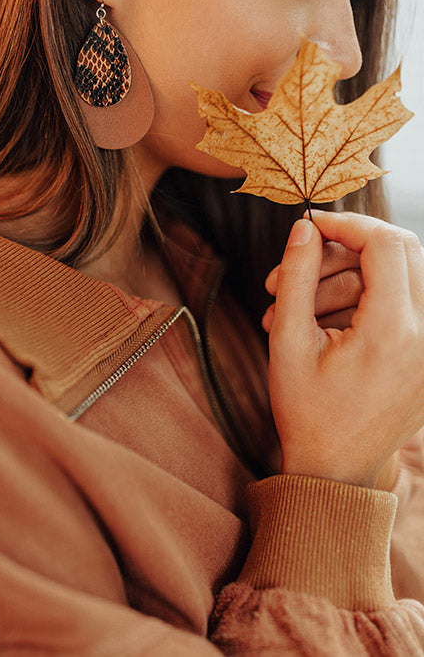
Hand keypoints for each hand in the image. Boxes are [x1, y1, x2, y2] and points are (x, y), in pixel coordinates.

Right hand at [267, 211, 423, 488]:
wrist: (336, 471)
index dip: (345, 224)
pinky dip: (367, 298)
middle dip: (348, 246)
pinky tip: (322, 320)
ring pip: (403, 275)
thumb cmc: (306, 410)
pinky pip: (406, 304)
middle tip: (304, 262)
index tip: (310, 226)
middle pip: (404, 250)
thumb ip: (297, 276)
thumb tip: (305, 227)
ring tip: (297, 303)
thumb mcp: (289, 340)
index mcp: (394, 332)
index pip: (384, 243)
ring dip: (349, 276)